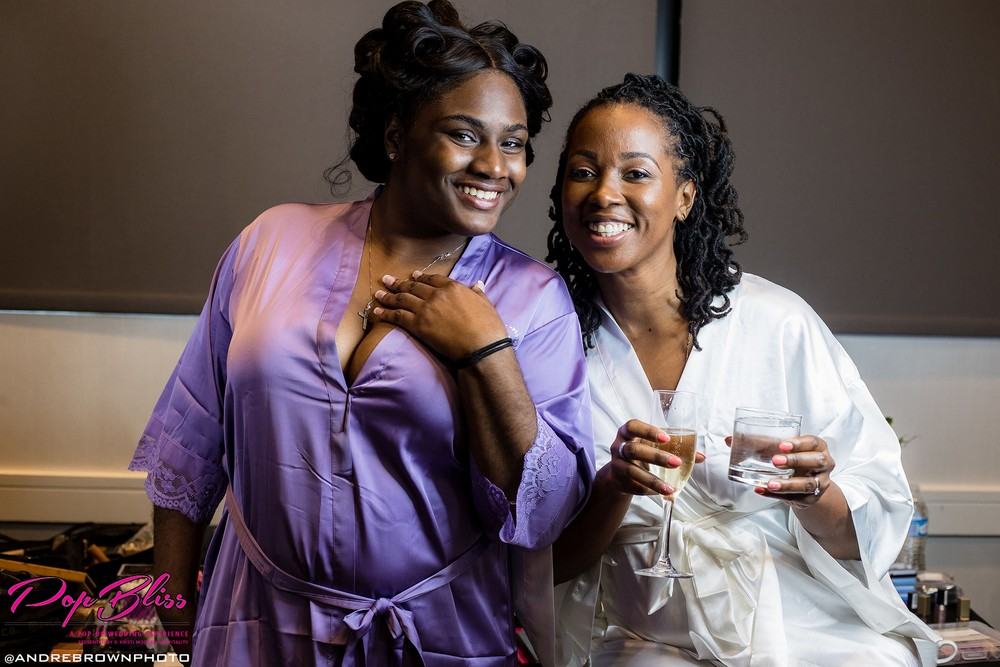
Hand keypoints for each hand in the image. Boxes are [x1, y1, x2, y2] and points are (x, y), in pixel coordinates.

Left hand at [371, 271, 507, 361]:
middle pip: (413, 286)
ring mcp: (426, 309)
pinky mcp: (418, 325)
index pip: (433, 279)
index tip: (413, 276)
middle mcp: (437, 295)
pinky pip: (397, 316)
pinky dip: (385, 313)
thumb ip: (478, 293)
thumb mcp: (486, 304)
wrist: (481, 346)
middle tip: (387, 280)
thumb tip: (478, 284)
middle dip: (399, 283)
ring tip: (378, 293)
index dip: (421, 277)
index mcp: (453, 287)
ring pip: (402, 299)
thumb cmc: (488, 327)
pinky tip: (376, 312)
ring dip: (388, 296)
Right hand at [600, 419, 705, 497]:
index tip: (667, 438)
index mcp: (628, 432)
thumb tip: (701, 456)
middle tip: (676, 463)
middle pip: (634, 449)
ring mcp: (617, 464)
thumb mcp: (654, 446)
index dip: (648, 431)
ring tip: (669, 488)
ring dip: (652, 480)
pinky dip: (649, 490)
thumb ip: (676, 448)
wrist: (620, 474)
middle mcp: (619, 446)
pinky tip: (663, 492)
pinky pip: (634, 485)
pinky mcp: (619, 480)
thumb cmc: (641, 453)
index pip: (634, 426)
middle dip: (656, 457)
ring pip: (632, 471)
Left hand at [726, 434, 834, 508]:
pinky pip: (794, 498)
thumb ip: (757, 443)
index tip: (781, 445)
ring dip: (787, 484)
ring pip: (807, 484)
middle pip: (815, 461)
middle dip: (795, 460)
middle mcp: (823, 464)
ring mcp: (819, 482)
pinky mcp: (810, 498)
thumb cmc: (792, 459)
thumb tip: (729, 440)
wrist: (807, 482)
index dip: (799, 443)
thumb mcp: (781, 449)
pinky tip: (762, 490)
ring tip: (769, 483)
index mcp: (817, 447)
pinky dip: (777, 496)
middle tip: (774, 461)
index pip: (813, 442)